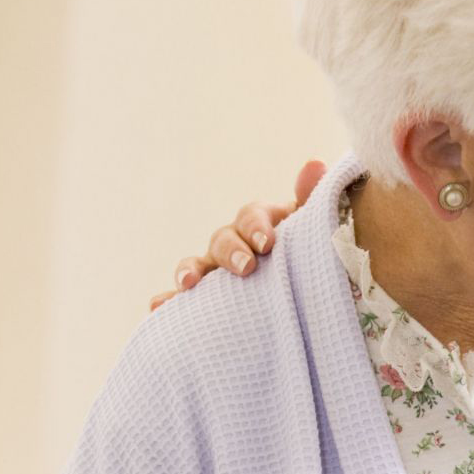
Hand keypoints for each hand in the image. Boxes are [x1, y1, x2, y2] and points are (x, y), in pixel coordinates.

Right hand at [149, 158, 327, 309]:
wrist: (305, 283)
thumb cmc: (310, 251)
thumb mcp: (316, 228)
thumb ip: (312, 200)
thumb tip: (314, 164)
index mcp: (260, 223)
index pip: (252, 216)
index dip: (256, 227)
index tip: (267, 243)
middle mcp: (233, 242)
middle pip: (223, 239)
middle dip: (231, 252)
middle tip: (246, 267)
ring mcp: (215, 268)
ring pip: (197, 264)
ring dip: (189, 271)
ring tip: (189, 283)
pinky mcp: (206, 295)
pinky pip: (182, 297)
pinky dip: (168, 299)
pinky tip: (157, 308)